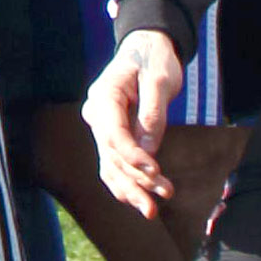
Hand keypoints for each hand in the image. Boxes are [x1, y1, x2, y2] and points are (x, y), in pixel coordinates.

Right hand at [83, 28, 185, 219]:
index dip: (133, 156)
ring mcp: (102, 128)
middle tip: (163, 197)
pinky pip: (114, 166)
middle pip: (111, 155)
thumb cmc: (154, 60)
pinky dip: (126, 185)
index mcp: (103, 96)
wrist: (148, 49)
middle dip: (136, 179)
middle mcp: (96, 114)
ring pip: (110, 166)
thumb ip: (153, 113)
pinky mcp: (113, 137)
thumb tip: (149, 149)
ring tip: (151, 211)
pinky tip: (140, 203)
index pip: (113, 133)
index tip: (156, 172)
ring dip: (130, 190)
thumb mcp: (159, 80)